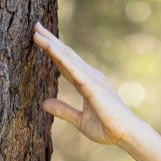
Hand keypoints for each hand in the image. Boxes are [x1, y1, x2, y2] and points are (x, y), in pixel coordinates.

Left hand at [33, 20, 143, 147]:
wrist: (125, 134)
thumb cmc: (107, 128)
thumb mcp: (79, 120)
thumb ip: (63, 110)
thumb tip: (43, 103)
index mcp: (86, 83)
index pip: (65, 64)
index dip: (52, 52)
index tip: (39, 39)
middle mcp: (89, 76)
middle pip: (65, 55)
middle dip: (50, 40)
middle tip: (36, 26)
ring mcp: (91, 78)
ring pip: (67, 57)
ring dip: (51, 44)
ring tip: (36, 31)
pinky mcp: (92, 85)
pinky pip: (73, 68)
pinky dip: (61, 57)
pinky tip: (49, 47)